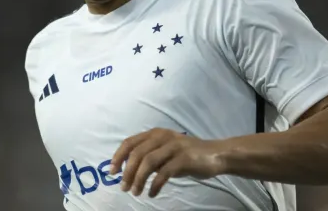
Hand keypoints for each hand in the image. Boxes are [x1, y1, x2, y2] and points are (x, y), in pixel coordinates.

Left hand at [109, 128, 226, 197]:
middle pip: (137, 153)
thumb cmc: (187, 155)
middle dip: (127, 172)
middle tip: (124, 187)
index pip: (130, 142)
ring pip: (148, 162)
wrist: (216, 154)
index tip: (112, 171)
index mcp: (155, 133)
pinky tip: (152, 193)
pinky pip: (164, 173)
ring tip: (135, 192)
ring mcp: (174, 147)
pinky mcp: (184, 159)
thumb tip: (127, 170)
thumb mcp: (165, 152)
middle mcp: (162, 137)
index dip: (118, 156)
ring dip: (138, 179)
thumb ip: (149, 156)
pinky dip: (155, 185)